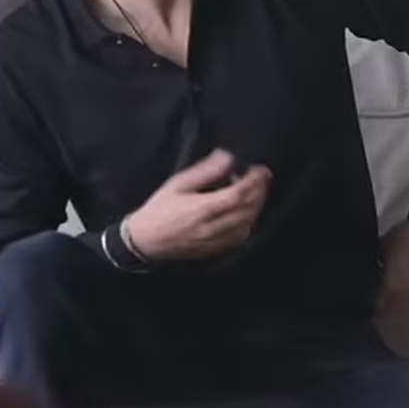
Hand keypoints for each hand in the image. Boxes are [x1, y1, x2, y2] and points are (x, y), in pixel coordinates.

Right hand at [126, 149, 271, 261]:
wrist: (146, 240)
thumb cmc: (160, 210)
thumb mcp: (178, 184)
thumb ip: (205, 171)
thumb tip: (228, 158)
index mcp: (202, 209)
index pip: (237, 195)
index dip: (253, 181)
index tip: (259, 170)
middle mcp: (212, 227)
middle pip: (247, 209)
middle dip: (260, 191)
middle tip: (262, 178)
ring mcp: (215, 241)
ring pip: (247, 224)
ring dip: (256, 206)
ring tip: (254, 191)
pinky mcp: (216, 250)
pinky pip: (241, 236)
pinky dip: (249, 221)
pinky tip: (245, 211)